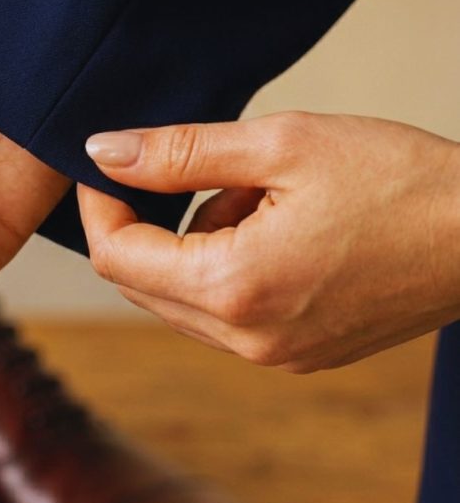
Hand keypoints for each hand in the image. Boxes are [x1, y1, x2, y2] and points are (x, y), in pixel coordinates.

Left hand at [78, 112, 459, 372]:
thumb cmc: (400, 181)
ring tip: (262, 194)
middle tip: (202, 167)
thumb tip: (102, 151)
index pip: (115, 256)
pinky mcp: (298, 356)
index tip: (112, 162)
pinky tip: (280, 228)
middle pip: (141, 283)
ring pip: (181, 300)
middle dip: (150, 221)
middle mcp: (246, 340)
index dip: (101, 204)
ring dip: (193, 243)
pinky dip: (226, 268)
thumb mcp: (282, 145)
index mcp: (234, 289)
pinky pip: (225, 315)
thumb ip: (180, 152)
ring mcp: (274, 357)